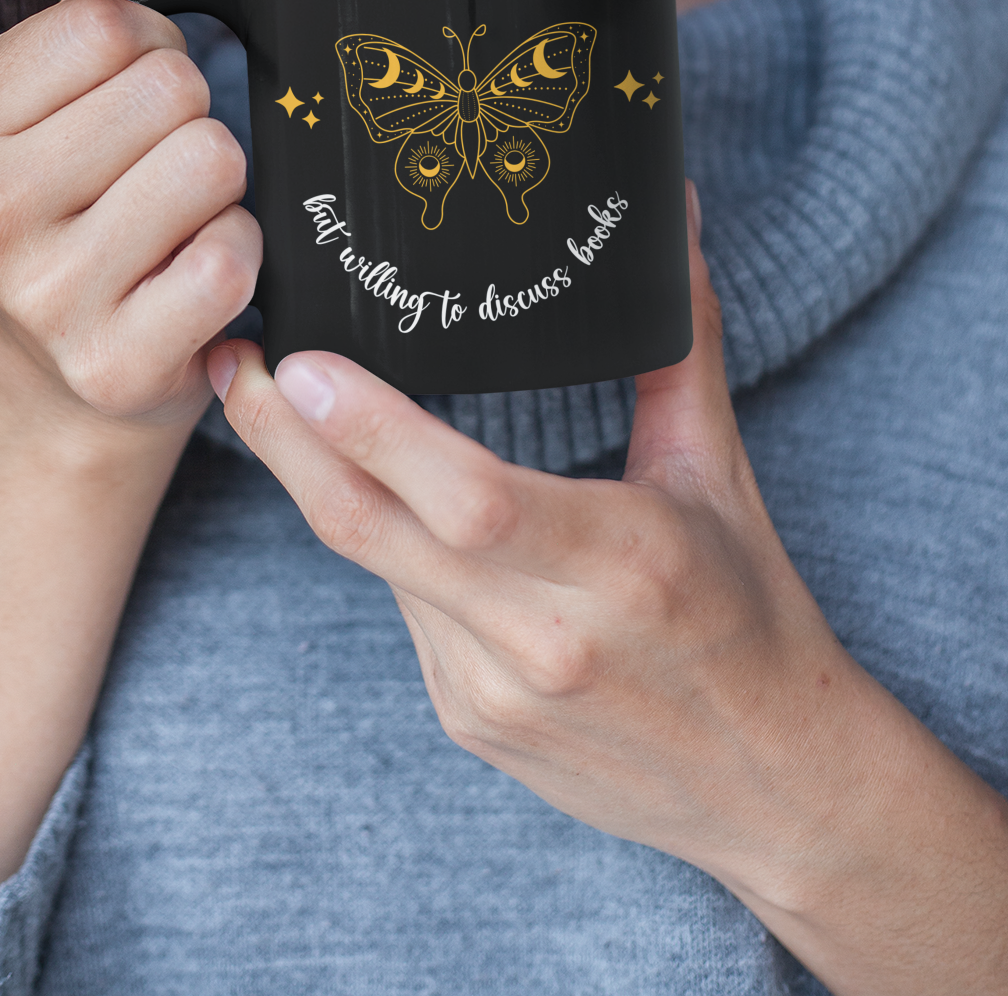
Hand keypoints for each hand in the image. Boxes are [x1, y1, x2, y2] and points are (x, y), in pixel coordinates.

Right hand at [0, 0, 259, 447]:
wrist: (57, 378)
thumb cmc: (68, 201)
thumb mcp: (60, 83)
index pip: (108, 25)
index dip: (148, 47)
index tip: (124, 98)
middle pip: (170, 90)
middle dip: (186, 115)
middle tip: (150, 166)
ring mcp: (45, 298)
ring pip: (212, 161)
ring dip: (217, 185)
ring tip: (171, 218)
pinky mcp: (116, 363)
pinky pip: (232, 257)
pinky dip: (236, 255)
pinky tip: (189, 275)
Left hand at [208, 187, 1007, 994]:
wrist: (776, 793)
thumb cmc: (753, 614)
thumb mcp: (719, 474)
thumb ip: (680, 344)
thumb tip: (672, 214)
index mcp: (622, 560)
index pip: (471, 498)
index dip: (375, 434)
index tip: (302, 365)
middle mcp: (546, 636)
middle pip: (377, 532)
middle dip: (286, 443)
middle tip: (231, 361)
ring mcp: (494, 690)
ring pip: (376, 564)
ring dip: (318, 482)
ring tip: (267, 398)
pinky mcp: (468, 722)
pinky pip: (402, 610)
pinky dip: (380, 542)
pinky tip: (364, 488)